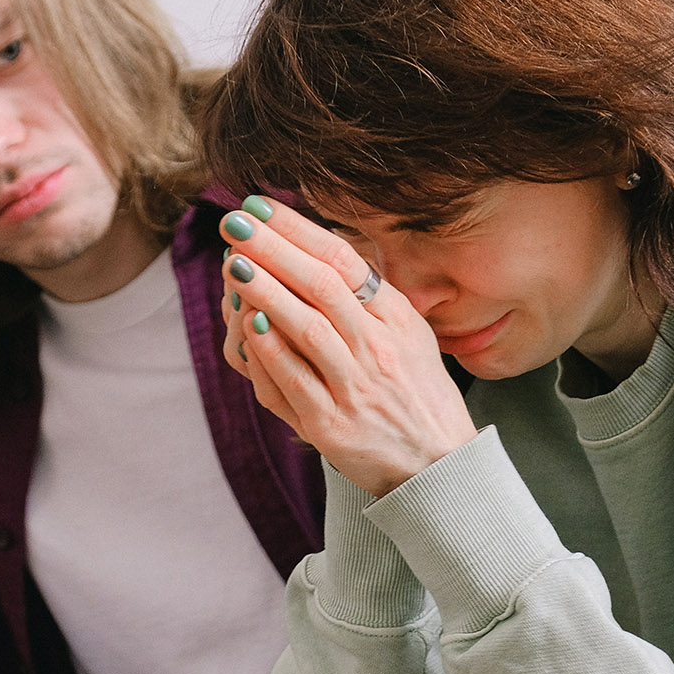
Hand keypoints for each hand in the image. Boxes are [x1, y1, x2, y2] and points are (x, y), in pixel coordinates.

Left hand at [219, 197, 476, 495]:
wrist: (439, 467)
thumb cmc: (417, 395)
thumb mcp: (411, 335)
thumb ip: (371, 297)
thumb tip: (322, 248)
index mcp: (395, 318)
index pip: (343, 259)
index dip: (298, 229)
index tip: (261, 206)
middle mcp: (377, 347)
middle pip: (321, 285)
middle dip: (274, 248)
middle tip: (235, 222)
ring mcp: (355, 386)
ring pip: (306, 328)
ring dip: (265, 292)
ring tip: (234, 264)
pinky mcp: (332, 425)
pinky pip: (294, 381)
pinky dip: (269, 350)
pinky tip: (247, 324)